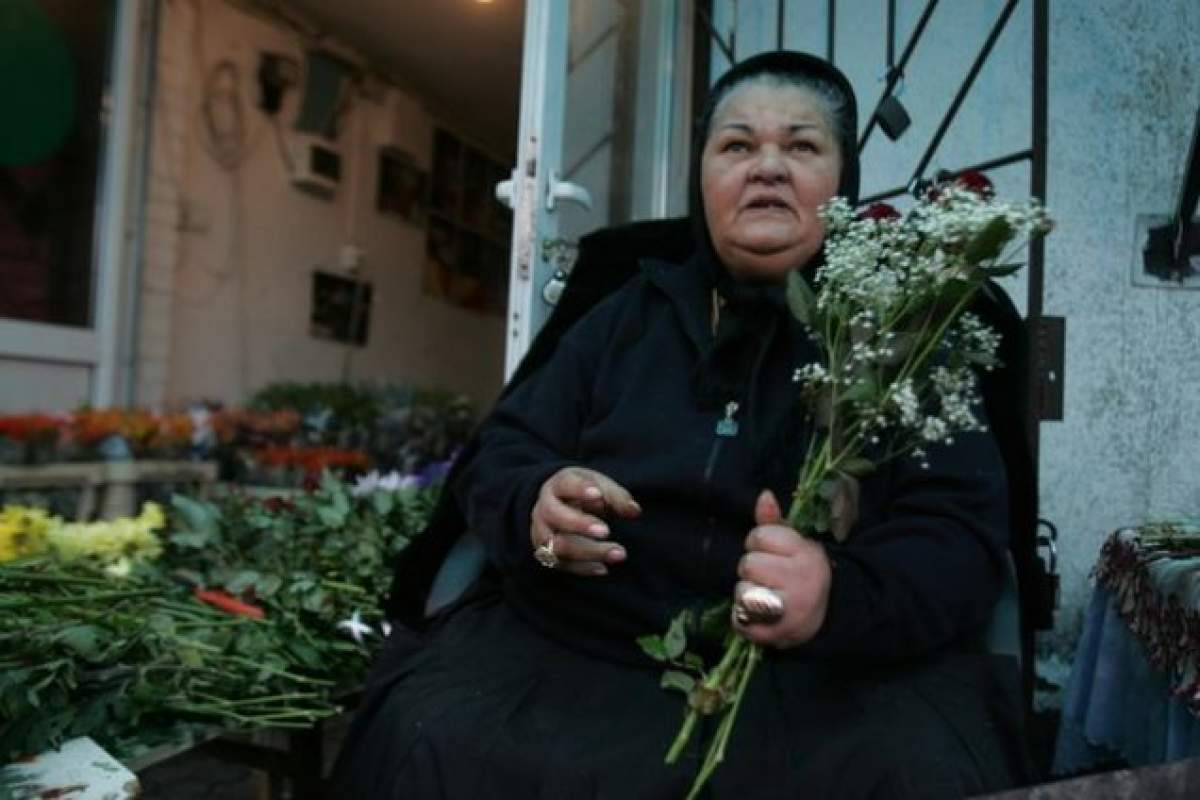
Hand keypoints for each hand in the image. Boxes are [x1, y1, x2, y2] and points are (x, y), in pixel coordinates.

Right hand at [531, 466, 640, 575]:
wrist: (560, 508)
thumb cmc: (584, 495)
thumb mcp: (600, 487)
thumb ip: (617, 497)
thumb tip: (634, 511)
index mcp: (558, 486)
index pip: (565, 484)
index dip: (579, 489)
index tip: (598, 495)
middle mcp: (544, 509)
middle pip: (555, 515)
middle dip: (580, 524)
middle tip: (606, 531)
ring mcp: (541, 532)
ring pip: (557, 545)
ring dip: (588, 551)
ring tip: (617, 553)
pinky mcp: (546, 554)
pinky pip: (560, 564)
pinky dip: (583, 568)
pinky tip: (603, 568)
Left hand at [732, 490, 831, 647]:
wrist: (827, 613)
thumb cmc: (802, 571)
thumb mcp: (795, 543)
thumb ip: (774, 521)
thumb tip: (764, 495)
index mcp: (806, 555)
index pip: (760, 536)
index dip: (759, 543)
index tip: (771, 552)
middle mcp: (801, 582)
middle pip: (748, 564)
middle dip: (751, 568)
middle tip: (766, 575)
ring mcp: (789, 611)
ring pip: (742, 593)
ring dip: (746, 593)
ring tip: (763, 595)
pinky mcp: (776, 634)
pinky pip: (740, 620)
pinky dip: (741, 618)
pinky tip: (756, 615)